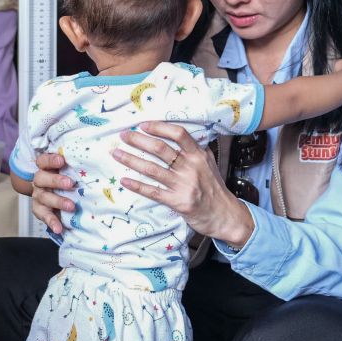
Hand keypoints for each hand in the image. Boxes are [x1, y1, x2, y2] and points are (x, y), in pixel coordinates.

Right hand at [30, 152, 75, 233]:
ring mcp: (39, 195)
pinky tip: (59, 228)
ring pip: (44, 197)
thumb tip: (104, 154)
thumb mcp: (69, 168)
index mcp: (46, 167)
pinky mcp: (39, 210)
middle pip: (41, 178)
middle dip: (56, 181)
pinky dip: (52, 222)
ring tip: (71, 206)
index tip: (62, 160)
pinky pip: (44, 216)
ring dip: (58, 201)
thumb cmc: (65, 176)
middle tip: (70, 183)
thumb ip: (77, 163)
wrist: (52, 192)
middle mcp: (40, 181)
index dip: (51, 160)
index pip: (43, 160)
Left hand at [114, 121, 253, 248]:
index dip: (159, 128)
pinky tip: (124, 181)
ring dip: (131, 160)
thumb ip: (194, 150)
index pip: (178, 134)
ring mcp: (184, 185)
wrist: (225, 215)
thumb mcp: (208, 164)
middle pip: (160, 148)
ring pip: (152, 169)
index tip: (143, 125)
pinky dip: (137, 186)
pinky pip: (153, 192)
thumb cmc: (214, 188)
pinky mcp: (178, 202)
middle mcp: (191, 167)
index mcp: (199, 155)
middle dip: (138, 140)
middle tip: (123, 135)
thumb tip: (175, 136)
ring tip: (116, 153)